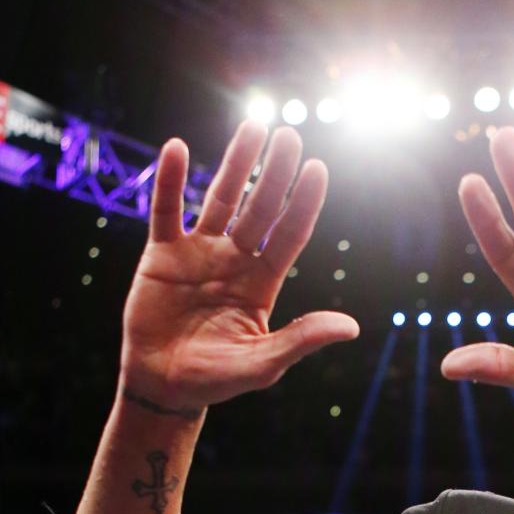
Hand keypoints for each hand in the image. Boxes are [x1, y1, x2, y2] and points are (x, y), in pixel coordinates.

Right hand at [121, 122, 359, 408]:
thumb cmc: (217, 379)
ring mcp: (199, 253)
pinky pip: (166, 211)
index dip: (303, 203)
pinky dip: (170, 181)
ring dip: (235, 163)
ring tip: (253, 127)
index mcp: (262, 282)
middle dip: (275, 173)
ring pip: (220, 198)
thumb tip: (351, 328)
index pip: (289, 235)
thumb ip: (302, 339)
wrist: (165, 386)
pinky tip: (177, 147)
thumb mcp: (265, 363)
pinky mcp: (162, 255)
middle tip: (290, 136)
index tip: (317, 169)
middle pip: (260, 208)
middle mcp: (234, 260)